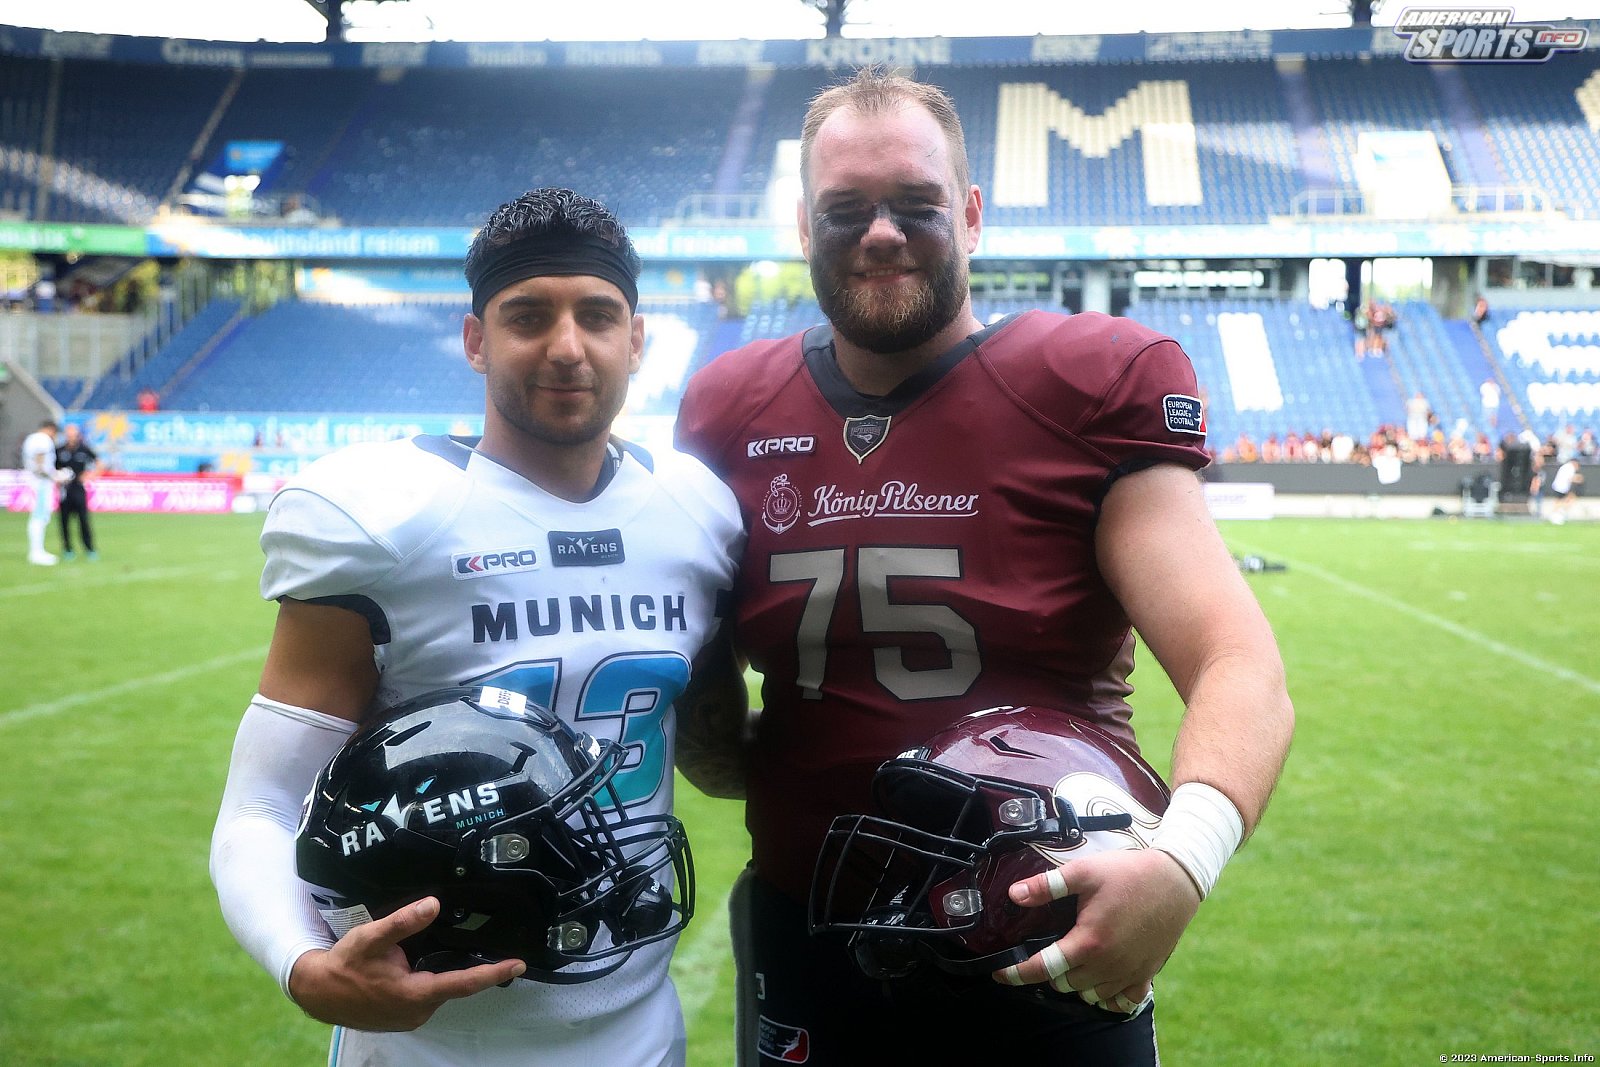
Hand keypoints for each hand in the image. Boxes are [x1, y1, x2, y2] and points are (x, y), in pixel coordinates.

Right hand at [287, 897, 525, 1030]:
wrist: (318, 993)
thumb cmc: (345, 964)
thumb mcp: (371, 937)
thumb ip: (403, 921)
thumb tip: (433, 904)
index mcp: (415, 994)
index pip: (464, 983)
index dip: (493, 973)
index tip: (518, 965)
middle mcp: (418, 1011)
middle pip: (456, 986)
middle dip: (476, 969)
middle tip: (497, 948)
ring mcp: (411, 1017)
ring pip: (442, 990)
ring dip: (451, 973)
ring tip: (464, 951)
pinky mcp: (405, 1016)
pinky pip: (429, 996)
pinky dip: (435, 980)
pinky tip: (431, 964)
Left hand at [992, 848, 1200, 1010]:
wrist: (1175, 880)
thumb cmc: (1128, 874)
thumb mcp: (1083, 872)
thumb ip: (1046, 886)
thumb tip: (1014, 895)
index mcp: (1089, 942)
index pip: (1044, 968)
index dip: (1017, 973)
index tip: (1000, 974)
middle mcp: (1108, 965)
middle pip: (1066, 983)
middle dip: (1050, 972)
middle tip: (1047, 952)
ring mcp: (1129, 973)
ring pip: (1091, 994)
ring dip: (1077, 983)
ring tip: (1073, 962)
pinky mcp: (1147, 974)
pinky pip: (1122, 1001)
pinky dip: (1108, 998)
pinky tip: (1101, 982)